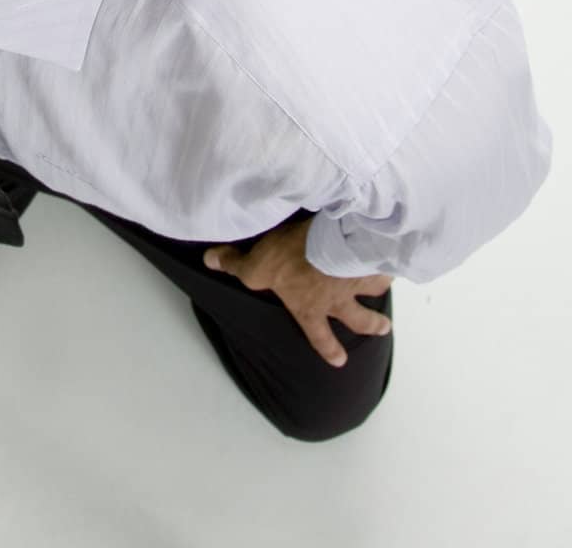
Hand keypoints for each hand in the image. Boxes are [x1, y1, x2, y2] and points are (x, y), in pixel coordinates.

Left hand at [203, 219, 392, 367]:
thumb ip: (236, 265)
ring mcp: (359, 278)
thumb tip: (210, 261)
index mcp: (311, 307)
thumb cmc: (293, 259)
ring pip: (374, 287)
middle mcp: (339, 298)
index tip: (341, 360)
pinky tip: (392, 252)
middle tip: (383, 329)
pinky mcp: (373, 256)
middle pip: (357, 318)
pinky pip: (384, 259)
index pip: (318, 333)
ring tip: (387, 286)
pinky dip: (390, 258)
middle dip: (371, 325)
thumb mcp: (257, 264)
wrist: (332, 243)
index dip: (328, 347)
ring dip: (380, 287)